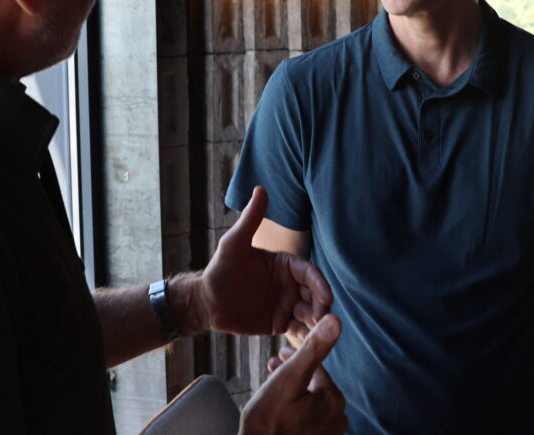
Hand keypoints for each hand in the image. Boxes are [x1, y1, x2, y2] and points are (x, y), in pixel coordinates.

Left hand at [196, 186, 331, 335]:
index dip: (319, 283)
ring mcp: (287, 303)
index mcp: (284, 264)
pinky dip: (308, 336)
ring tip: (321, 333)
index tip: (326, 296)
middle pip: (314, 293)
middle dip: (322, 304)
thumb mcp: (234, 244)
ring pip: (310, 312)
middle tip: (325, 317)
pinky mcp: (281, 323)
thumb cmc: (220, 270)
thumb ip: (251, 219)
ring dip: (318, 321)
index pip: (308, 272)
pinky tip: (313, 344)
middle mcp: (289, 283)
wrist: (207, 303)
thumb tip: (260, 188)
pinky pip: (299, 329)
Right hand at [240, 315, 347, 434]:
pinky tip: (277, 406)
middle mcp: (337, 420)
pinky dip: (294, 407)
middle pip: (313, 384)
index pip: (317, 369)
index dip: (296, 358)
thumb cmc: (268, 420)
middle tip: (273, 365)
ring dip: (292, 388)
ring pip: (309, 400)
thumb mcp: (289, 378)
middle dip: (293, 372)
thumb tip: (336, 320)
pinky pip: (307, 418)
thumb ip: (313, 349)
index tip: (279, 354)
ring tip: (272, 383)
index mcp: (335, 401)